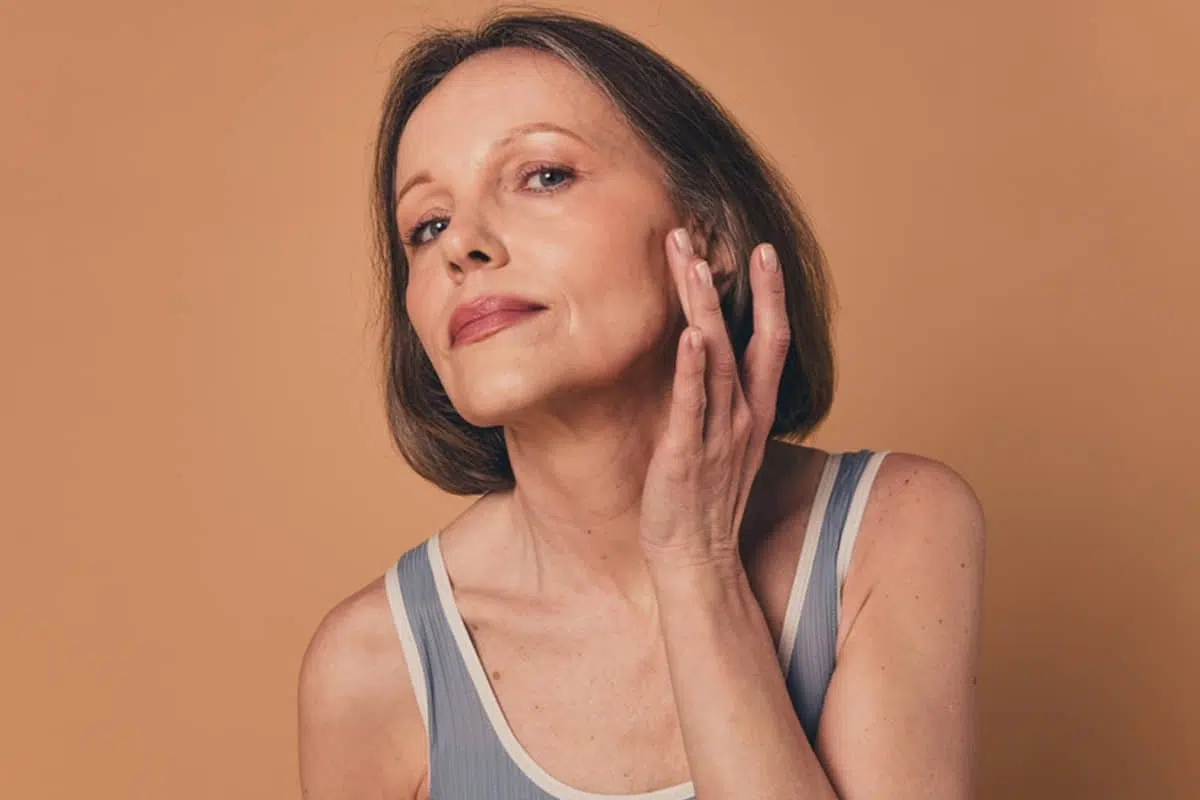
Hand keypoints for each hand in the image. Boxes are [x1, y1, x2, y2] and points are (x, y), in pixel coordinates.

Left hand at [638, 227, 791, 570]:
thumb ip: (719, 402)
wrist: (696, 561)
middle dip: (733, 285)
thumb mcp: (722, 443)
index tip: (761, 252)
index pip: (771, 342)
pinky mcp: (687, 456)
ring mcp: (718, 435)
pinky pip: (692, 406)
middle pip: (745, 338)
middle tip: (706, 236)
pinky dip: (692, 369)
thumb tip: (703, 361)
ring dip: (703, 308)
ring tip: (691, 263)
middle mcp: (743, 418)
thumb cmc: (704, 502)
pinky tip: (689, 335)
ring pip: (716, 359)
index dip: (769, 295)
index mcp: (754, 413)